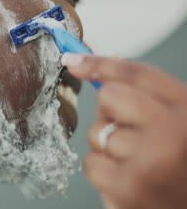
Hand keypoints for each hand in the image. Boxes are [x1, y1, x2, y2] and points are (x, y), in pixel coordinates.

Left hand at [62, 53, 186, 208]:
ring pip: (97, 131)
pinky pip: (91, 163)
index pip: (136, 74)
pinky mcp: (128, 188)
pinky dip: (102, 171)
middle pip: (109, 96)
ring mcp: (149, 160)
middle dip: (110, 111)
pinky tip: (127, 180)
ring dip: (108, 146)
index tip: (72, 59)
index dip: (99, 63)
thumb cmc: (184, 166)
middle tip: (132, 131)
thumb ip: (148, 97)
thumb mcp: (180, 121)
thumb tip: (97, 72)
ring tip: (137, 162)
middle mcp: (173, 132)